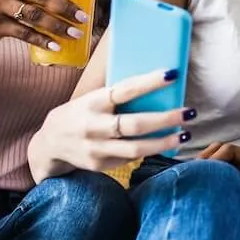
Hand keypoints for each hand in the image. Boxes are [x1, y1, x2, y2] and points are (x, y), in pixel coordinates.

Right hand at [30, 69, 191, 180]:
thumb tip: (155, 86)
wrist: (49, 144)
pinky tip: (165, 145)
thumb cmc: (80, 113)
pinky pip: (130, 159)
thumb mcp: (91, 99)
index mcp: (93, 102)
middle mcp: (94, 126)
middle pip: (135, 124)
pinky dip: (149, 151)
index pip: (125, 90)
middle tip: (189, 112)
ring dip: (164, 142)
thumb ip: (116, 96)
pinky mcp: (100, 165)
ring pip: (136, 148)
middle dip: (165, 119)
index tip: (172, 74)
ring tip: (185, 134)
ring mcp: (96, 149)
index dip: (149, 82)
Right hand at [198, 143, 239, 211]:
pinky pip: (230, 185)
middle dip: (205, 163)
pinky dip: (218, 188)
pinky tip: (209, 198)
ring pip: (223, 171)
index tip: (203, 173)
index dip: (214, 158)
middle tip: (189, 178)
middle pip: (221, 156)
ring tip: (193, 188)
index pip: (230, 151)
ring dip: (210, 176)